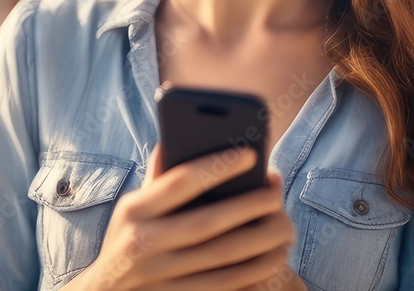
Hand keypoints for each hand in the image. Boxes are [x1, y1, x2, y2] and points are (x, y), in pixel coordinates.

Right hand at [67, 143, 295, 290]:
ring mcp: (160, 276)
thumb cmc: (128, 239)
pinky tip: (273, 256)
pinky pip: (225, 285)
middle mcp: (143, 243)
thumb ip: (157, 178)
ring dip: (262, 241)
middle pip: (208, 221)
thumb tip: (174, 137)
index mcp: (133, 210)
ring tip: (285, 225)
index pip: (179, 182)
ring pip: (223, 257)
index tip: (251, 154)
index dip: (217, 167)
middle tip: (277, 192)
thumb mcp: (132, 207)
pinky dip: (254, 271)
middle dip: (250, 205)